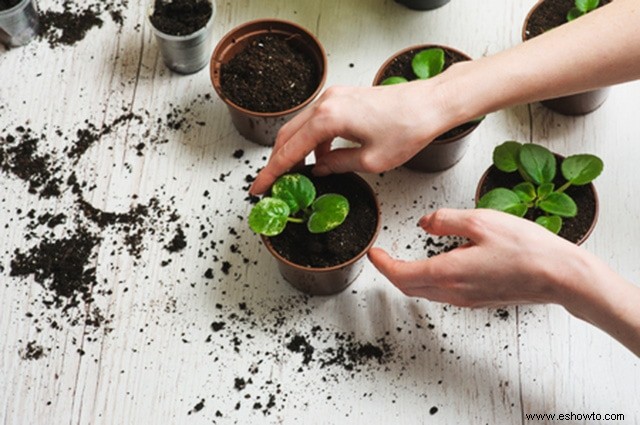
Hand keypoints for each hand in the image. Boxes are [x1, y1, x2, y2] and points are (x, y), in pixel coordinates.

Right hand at [250, 82, 454, 193]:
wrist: (430, 103)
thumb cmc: (407, 128)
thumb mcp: (370, 160)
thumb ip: (337, 165)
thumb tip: (319, 169)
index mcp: (327, 118)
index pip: (289, 151)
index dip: (271, 173)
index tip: (258, 188)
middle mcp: (326, 102)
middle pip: (287, 135)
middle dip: (277, 161)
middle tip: (271, 183)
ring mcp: (334, 97)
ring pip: (299, 126)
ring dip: (293, 150)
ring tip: (293, 174)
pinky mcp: (343, 97)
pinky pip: (316, 120)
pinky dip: (311, 140)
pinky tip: (319, 158)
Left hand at [368, 208, 580, 307]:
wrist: (560, 276)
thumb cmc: (526, 249)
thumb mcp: (480, 221)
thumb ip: (445, 220)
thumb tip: (424, 224)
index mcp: (447, 273)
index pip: (401, 274)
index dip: (382, 264)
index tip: (373, 253)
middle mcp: (453, 291)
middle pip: (409, 287)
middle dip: (392, 272)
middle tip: (383, 256)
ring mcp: (467, 299)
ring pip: (426, 292)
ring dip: (410, 277)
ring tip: (403, 260)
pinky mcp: (480, 299)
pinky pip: (444, 293)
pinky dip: (430, 280)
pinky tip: (437, 266)